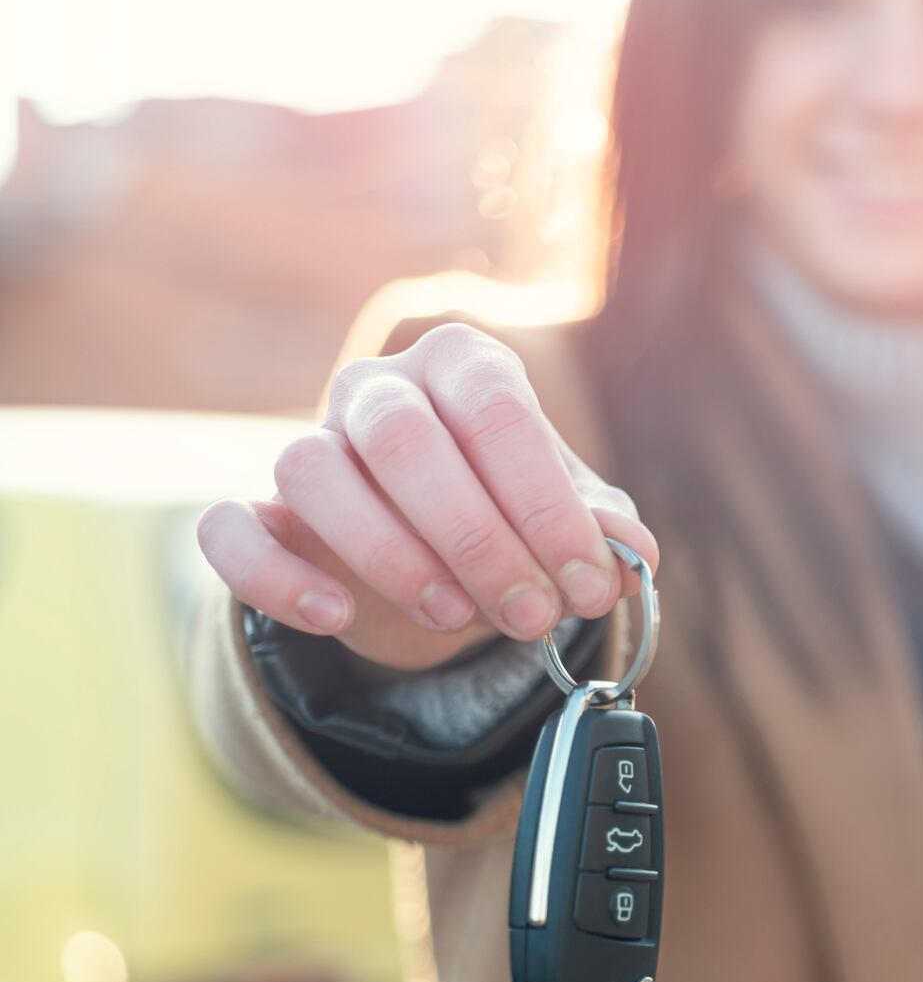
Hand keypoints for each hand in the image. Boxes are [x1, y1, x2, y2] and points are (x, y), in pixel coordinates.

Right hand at [197, 323, 659, 672]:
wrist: (441, 556)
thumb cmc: (514, 514)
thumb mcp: (571, 520)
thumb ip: (602, 531)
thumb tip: (633, 558)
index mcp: (463, 364)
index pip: (498, 413)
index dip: (546, 505)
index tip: (589, 584)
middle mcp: (378, 389)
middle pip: (406, 439)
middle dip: (478, 539)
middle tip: (534, 615)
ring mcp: (308, 442)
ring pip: (312, 470)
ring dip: (390, 554)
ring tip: (456, 616)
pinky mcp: (258, 509)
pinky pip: (230, 528)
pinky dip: (276, 576)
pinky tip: (337, 616)